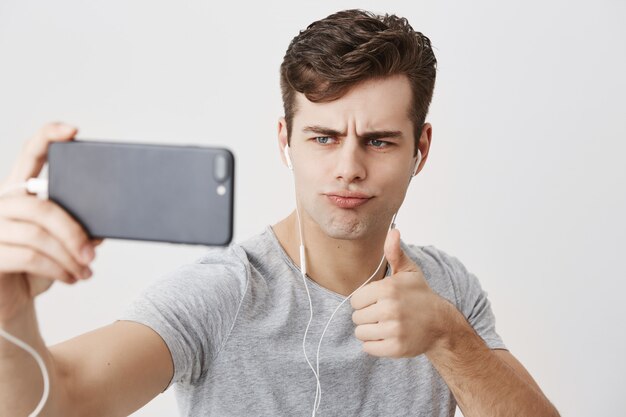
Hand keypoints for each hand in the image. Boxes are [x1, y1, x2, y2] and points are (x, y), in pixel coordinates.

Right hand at [0, 123, 102, 321]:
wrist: (12, 301)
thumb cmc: (36, 267)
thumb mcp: (62, 244)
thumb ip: (79, 227)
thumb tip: (105, 224)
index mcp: (20, 191)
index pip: (30, 154)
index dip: (49, 137)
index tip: (73, 131)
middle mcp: (1, 203)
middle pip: (42, 205)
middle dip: (74, 231)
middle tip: (93, 253)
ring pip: (37, 234)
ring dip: (69, 256)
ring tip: (85, 270)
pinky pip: (28, 256)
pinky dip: (58, 269)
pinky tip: (72, 278)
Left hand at [350, 228, 450, 357]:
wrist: (440, 323)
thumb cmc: (419, 295)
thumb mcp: (409, 272)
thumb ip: (395, 253)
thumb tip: (393, 231)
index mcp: (388, 289)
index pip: (355, 300)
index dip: (365, 301)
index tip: (378, 301)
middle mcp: (390, 309)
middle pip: (356, 318)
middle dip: (367, 317)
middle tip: (384, 315)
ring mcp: (394, 330)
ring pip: (361, 334)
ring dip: (370, 332)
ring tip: (385, 326)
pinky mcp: (396, 348)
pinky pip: (369, 348)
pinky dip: (375, 345)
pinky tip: (388, 337)